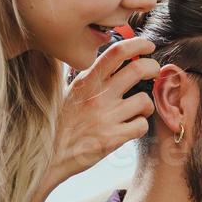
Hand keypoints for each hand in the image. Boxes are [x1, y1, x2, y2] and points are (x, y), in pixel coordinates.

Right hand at [50, 36, 158, 181]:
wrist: (47, 156)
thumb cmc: (57, 125)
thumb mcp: (66, 94)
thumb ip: (86, 79)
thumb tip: (104, 62)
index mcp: (86, 82)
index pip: (115, 53)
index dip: (137, 44)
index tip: (147, 46)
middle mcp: (98, 96)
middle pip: (138, 69)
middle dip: (153, 67)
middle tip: (154, 72)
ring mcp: (106, 117)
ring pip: (144, 100)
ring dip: (147, 105)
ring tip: (138, 110)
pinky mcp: (113, 139)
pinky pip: (141, 126)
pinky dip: (140, 126)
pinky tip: (130, 128)